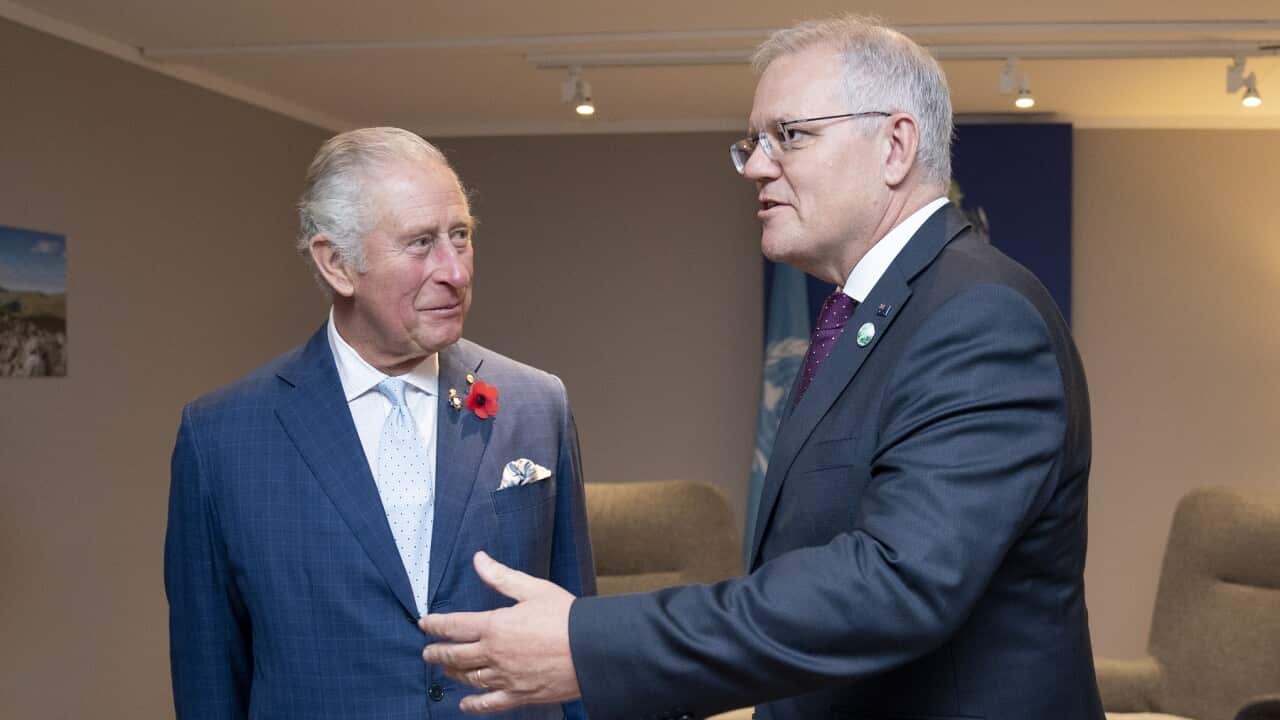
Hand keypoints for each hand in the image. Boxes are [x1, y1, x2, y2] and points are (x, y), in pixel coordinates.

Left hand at [420, 551, 580, 712]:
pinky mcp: (519, 694)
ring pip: (469, 678)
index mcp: (495, 626)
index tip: (425, 623)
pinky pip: (490, 703)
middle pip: (455, 656)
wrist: (591, 648)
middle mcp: (494, 654)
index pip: (454, 626)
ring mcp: (505, 677)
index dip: (435, 624)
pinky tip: (464, 704)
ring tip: (445, 670)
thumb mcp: (533, 589)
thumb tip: (479, 560)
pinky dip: (474, 704)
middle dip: (437, 653)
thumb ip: (501, 577)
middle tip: (428, 652)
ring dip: (453, 674)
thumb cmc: (565, 616)